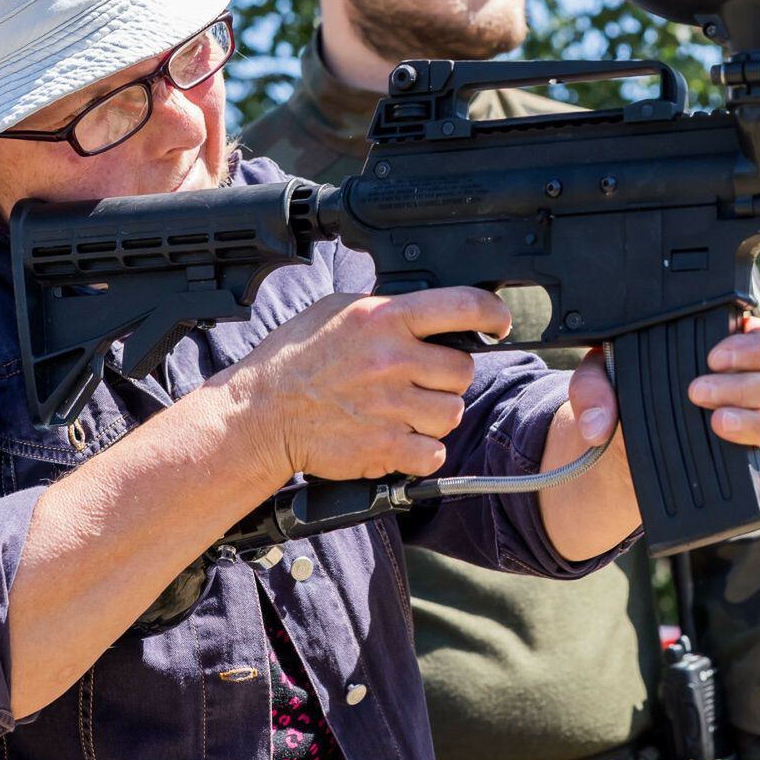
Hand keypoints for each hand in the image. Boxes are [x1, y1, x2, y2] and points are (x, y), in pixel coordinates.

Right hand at [212, 287, 509, 484]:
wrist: (261, 413)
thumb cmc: (295, 358)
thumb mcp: (339, 311)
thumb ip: (388, 310)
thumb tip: (432, 310)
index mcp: (385, 318)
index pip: (463, 307)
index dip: (492, 315)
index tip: (498, 323)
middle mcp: (392, 359)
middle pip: (462, 370)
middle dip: (447, 376)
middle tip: (420, 379)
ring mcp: (390, 406)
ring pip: (452, 412)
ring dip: (436, 414)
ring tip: (405, 409)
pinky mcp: (384, 447)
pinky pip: (434, 453)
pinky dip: (423, 451)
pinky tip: (400, 438)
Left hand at [566, 314, 759, 509]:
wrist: (619, 445)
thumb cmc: (621, 395)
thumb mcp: (598, 382)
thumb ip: (592, 392)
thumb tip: (598, 426)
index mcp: (728, 350)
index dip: (750, 345)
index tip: (713, 356)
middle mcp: (750, 385)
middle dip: (741, 384)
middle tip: (699, 391)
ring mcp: (753, 425)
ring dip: (752, 422)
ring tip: (717, 424)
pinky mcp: (745, 465)